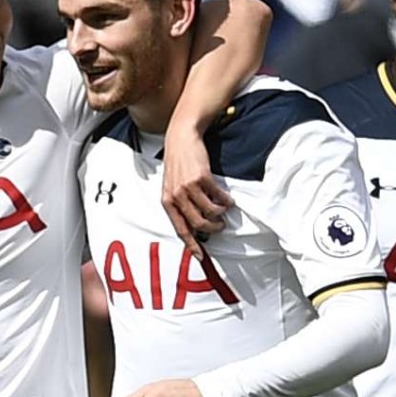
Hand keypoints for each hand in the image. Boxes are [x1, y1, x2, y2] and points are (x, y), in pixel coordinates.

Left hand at [161, 127, 232, 258]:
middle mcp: (176, 196)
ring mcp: (188, 187)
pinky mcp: (202, 177)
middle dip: (212, 229)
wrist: (181, 139)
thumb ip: (180, 205)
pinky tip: (228, 200)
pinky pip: (218, 197)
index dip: (192, 245)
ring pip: (210, 212)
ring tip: (224, 211)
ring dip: (220, 214)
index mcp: (167, 202)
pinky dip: (226, 201)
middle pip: (198, 224)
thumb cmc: (178, 165)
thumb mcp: (171, 186)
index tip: (201, 256)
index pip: (180, 229)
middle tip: (219, 226)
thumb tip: (195, 227)